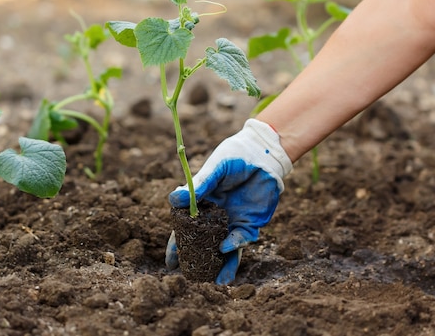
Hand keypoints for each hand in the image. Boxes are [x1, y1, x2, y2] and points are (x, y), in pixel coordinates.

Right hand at [165, 119, 291, 284]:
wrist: (264, 153)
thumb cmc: (235, 156)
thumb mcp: (215, 168)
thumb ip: (199, 185)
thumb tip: (174, 199)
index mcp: (202, 204)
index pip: (186, 229)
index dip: (177, 245)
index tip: (169, 261)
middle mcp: (217, 216)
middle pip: (204, 243)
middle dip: (197, 261)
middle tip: (188, 276)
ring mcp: (234, 221)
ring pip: (225, 248)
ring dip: (221, 264)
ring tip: (215, 281)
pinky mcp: (252, 223)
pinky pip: (243, 239)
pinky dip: (234, 245)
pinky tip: (226, 250)